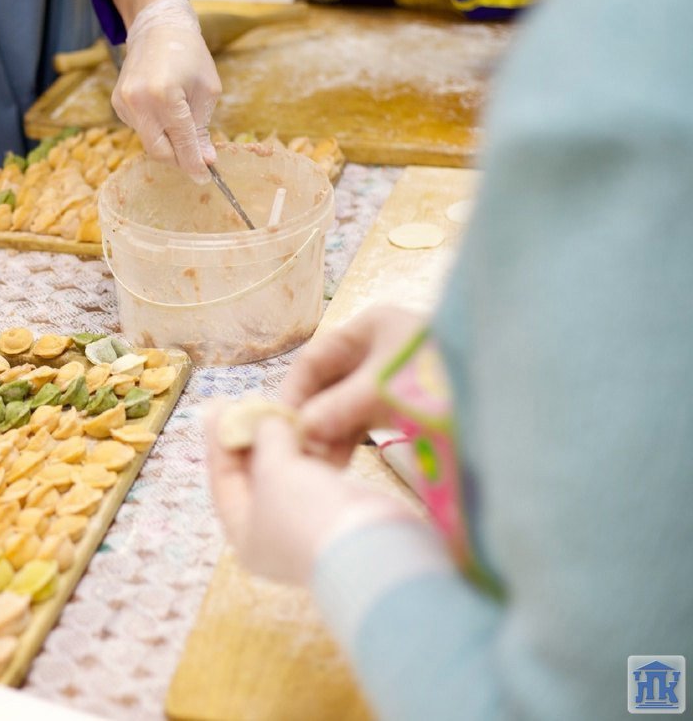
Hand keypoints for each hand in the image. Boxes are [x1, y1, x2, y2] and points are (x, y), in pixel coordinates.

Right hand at [111, 0, 220, 182]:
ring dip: (168, 141)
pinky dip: (155, 127)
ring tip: (181, 119)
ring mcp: (124, 102)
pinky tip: (162, 108)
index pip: (181, 141)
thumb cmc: (189, 54)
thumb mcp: (206, 90)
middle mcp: (139, 101)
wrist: (158, 28)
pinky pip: (139, 128)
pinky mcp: (117, 103)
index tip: (205, 177)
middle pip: (158, 151)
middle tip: (196, 159)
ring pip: (148, 141)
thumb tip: (205, 160)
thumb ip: (202, 128)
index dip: (194, 163)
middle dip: (179, 159)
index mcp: (165, 95)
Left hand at [205, 404, 413, 584]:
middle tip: (250, 400)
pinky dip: (307, 453)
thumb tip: (266, 420)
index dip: (219, 439)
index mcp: (243, 534)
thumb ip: (265, 438)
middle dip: (251, 438)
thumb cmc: (308, 510)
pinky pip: (311, 477)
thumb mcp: (275, 467)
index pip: (222, 479)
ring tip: (279, 408)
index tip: (219, 403)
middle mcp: (270, 536)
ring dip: (281, 442)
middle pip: (252, 477)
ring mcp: (304, 527)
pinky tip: (308, 429)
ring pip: (284, 475)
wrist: (374, 543)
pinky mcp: (335, 514)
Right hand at [280, 305, 427, 464]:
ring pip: (345, 404)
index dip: (295, 393)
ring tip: (319, 465)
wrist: (510, 392)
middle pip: (329, 383)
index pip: (314, 358)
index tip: (282, 428)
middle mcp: (378, 346)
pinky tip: (340, 461)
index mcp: (370, 326)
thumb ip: (337, 409)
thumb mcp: (383, 391)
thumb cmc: (442, 376)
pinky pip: (366, 418)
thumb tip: (300, 431)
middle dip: (312, 418)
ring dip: (330, 433)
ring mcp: (392, 374)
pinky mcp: (407, 400)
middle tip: (299, 454)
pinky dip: (351, 438)